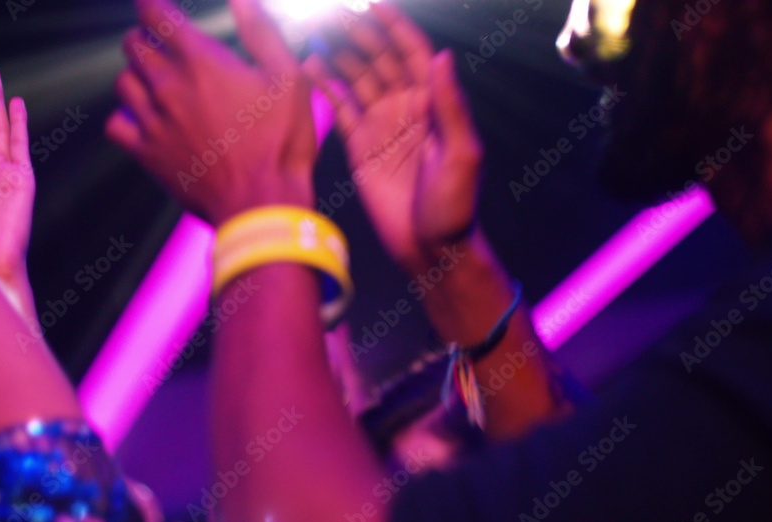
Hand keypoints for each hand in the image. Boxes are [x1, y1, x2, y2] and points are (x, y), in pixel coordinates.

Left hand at [106, 0, 316, 225]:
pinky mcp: (148, 154)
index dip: (151, 3)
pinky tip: (142, 116)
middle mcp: (168, 87)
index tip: (154, 4)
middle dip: (145, 36)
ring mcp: (154, 122)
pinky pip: (117, 124)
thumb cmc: (281, 142)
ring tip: (154, 77)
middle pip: (133, 45)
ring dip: (136, 72)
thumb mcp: (288, 79)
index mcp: (201, 62)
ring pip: (123, 81)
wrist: (260, 203)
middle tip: (161, 41)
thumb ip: (261, 33)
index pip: (156, 15)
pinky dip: (125, 115)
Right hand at [306, 4, 481, 273]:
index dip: (394, 25)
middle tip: (333, 10)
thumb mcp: (462, 154)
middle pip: (380, 57)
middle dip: (359, 32)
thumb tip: (442, 55)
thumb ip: (449, 106)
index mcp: (433, 103)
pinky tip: (309, 66)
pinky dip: (326, 86)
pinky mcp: (360, 145)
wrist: (430, 248)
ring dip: (340, 53)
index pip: (413, 51)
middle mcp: (406, 107)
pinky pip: (341, 108)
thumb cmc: (455, 206)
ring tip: (316, 29)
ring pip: (358, 77)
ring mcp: (381, 124)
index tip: (371, 3)